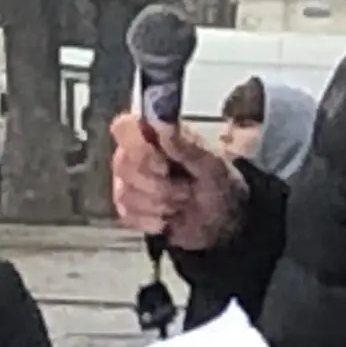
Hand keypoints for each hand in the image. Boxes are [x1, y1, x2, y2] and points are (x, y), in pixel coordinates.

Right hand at [111, 114, 245, 250]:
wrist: (222, 222)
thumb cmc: (219, 184)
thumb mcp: (212, 165)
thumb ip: (186, 145)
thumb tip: (163, 125)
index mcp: (154, 135)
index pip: (123, 128)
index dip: (137, 147)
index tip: (163, 165)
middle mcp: (134, 155)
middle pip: (123, 164)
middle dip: (159, 185)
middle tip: (187, 190)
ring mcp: (127, 183)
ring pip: (126, 193)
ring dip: (161, 204)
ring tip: (183, 203)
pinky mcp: (127, 209)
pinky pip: (128, 215)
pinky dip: (154, 220)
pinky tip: (170, 218)